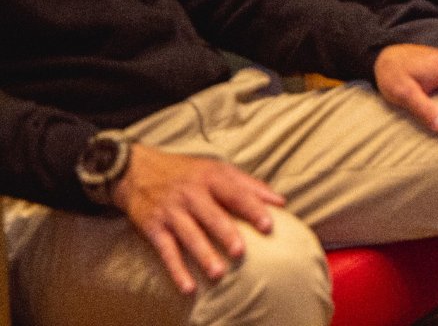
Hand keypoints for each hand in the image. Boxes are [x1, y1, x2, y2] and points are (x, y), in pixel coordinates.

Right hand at [112, 144, 284, 295]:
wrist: (137, 170)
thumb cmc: (188, 172)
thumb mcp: (217, 169)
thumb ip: (249, 185)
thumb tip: (281, 202)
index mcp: (211, 178)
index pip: (235, 194)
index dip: (252, 209)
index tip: (268, 225)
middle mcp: (191, 194)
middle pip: (211, 216)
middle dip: (226, 234)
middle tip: (240, 252)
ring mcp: (171, 211)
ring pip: (189, 235)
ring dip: (202, 255)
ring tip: (218, 273)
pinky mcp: (153, 227)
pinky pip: (166, 251)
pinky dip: (176, 270)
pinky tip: (188, 287)